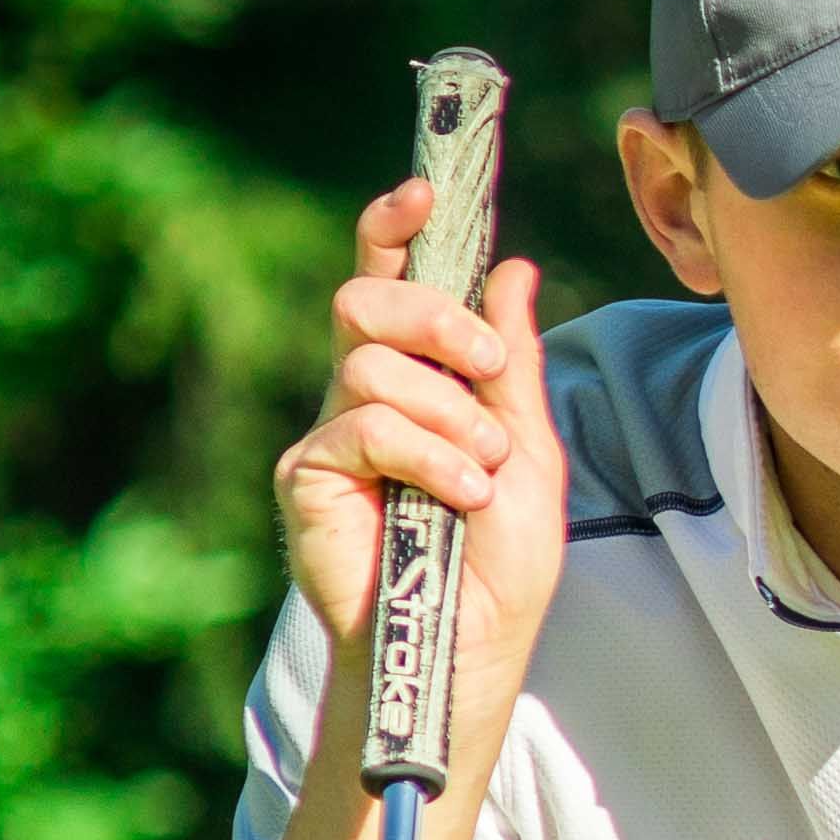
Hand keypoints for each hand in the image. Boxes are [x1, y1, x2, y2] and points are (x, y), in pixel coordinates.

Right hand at [272, 175, 572, 739]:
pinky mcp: (307, 476)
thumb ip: (516, 366)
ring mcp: (331, 432)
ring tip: (481, 474)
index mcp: (418, 376)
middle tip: (489, 370)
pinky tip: (456, 496)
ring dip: (449, 414)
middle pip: (367, 300)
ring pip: (371, 363)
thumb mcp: (531, 452)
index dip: (395, 229)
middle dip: (438, 319)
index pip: (390, 281)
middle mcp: (363, 392)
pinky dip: (425, 455)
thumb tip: (514, 266)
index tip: (423, 192)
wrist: (474, 646)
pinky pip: (361, 425)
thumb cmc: (501, 560)